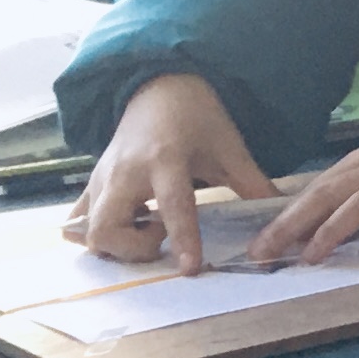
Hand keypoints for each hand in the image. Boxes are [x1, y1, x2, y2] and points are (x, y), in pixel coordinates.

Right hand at [73, 73, 272, 272]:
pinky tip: (123, 228)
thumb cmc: (197, 117)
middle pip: (106, 229)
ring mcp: (100, 179)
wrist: (159, 87)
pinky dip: (94, 235)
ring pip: (86, 231)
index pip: (172, 207)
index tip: (189, 270)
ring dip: (114, 244)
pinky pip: (75, 221)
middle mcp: (124, 172)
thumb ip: (253, 185)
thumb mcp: (230, 147)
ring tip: (145, 229)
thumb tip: (282, 218)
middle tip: (161, 239)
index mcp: (164, 160)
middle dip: (132, 250)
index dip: (182, 240)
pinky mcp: (90, 184)